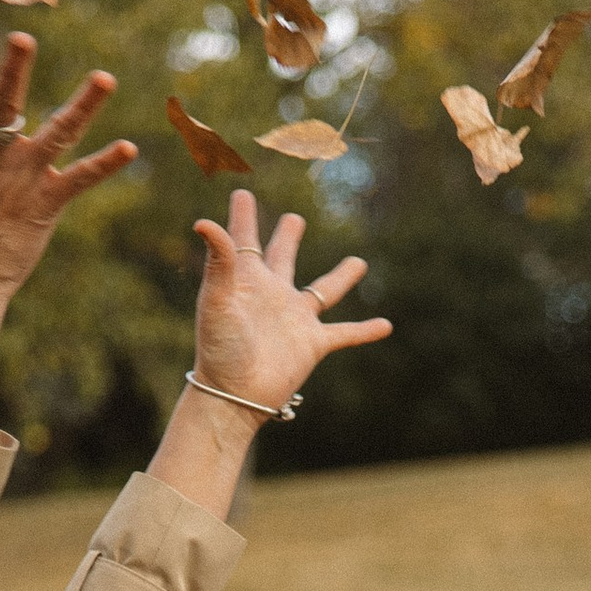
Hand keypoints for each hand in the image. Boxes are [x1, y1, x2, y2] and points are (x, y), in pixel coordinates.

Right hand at [0, 17, 136, 305]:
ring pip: (57, 134)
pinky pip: (80, 179)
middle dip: (12, 72)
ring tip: (105, 78)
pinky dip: (104, 165)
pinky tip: (130, 148)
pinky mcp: (48, 202)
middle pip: (4, 105)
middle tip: (23, 37)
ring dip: (82, 107)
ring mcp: (24, 177)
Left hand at [191, 185, 390, 411]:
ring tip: (358, 262)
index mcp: (246, 278)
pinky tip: (385, 325)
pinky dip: (365, 331)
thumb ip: (218, 260)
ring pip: (323, 291)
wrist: (234, 395)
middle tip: (294, 219)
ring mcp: (294, 318)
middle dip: (288, 237)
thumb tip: (204, 223)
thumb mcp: (215, 300)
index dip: (243, 216)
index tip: (242, 195)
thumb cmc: (219, 349)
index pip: (244, 238)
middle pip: (282, 256)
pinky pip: (345, 334)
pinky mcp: (312, 343)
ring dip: (342, 277)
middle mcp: (272, 294)